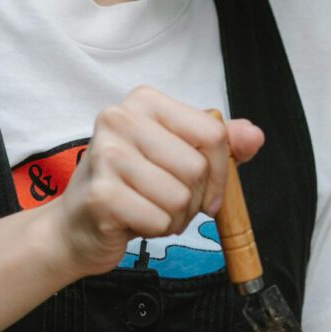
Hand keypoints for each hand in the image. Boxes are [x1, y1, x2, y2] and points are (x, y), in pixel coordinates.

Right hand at [45, 87, 263, 278]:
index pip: (213, 133)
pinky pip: (159, 221)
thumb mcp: (176, 156)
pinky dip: (155, 230)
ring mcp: (107, 155)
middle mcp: (120, 118)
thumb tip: (254, 136)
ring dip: (174, 217)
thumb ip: (216, 144)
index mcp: (145, 101)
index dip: (221, 170)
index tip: (209, 189)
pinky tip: (133, 221)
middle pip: (197, 168)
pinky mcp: (101, 194)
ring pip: (180, 197)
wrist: (75, 226)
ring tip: (149, 209)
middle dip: (194, 199)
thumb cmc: (130, 187)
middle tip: (168, 201)